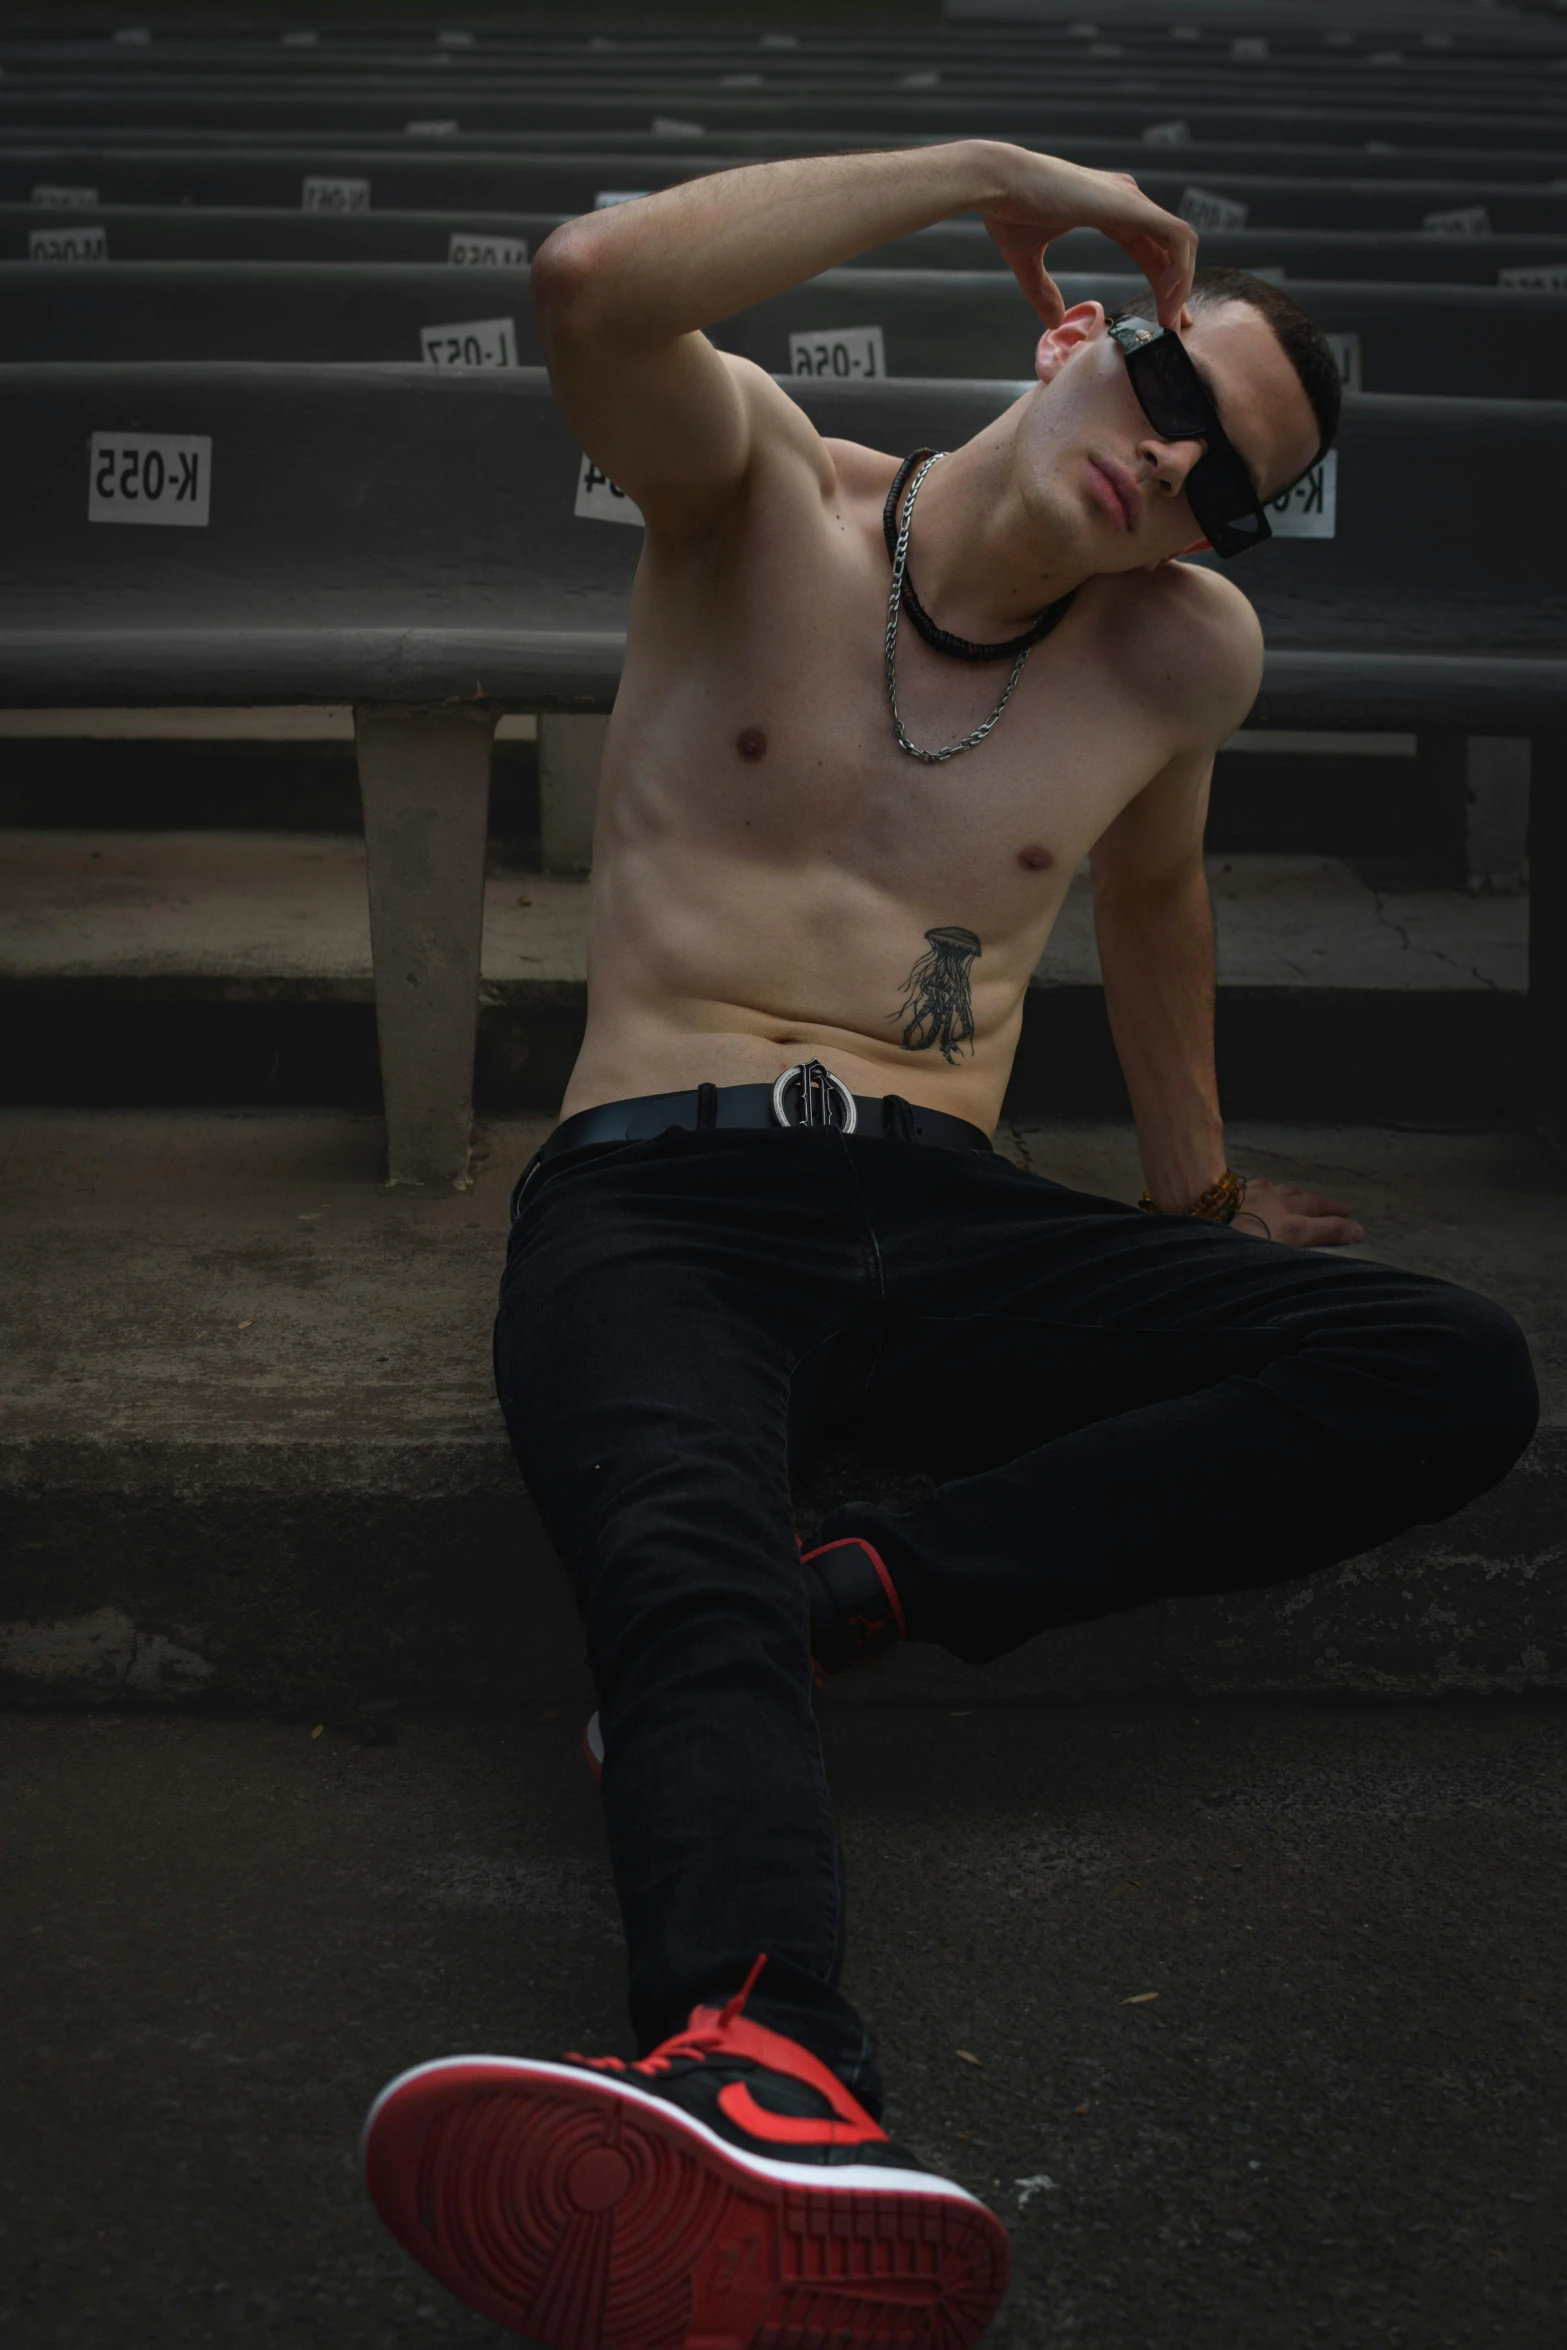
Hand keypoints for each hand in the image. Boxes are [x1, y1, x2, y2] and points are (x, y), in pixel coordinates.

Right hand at [978, 149, 1197, 330]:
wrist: (998, 182)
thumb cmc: (1007, 211)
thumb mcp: (1027, 260)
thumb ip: (1042, 290)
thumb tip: (1054, 321)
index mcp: (1108, 210)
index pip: (1150, 248)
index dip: (1161, 283)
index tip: (1163, 317)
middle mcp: (1126, 200)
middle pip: (1169, 248)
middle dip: (1177, 289)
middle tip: (1175, 328)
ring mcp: (1131, 199)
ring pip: (1181, 242)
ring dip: (1181, 283)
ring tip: (1170, 320)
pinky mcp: (1131, 205)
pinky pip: (1176, 237)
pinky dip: (1180, 267)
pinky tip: (1168, 297)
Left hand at [1230, 1178, 1366, 1247]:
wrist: (1200, 1216)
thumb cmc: (1236, 1247)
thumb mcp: (1277, 1254)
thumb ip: (1313, 1242)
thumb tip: (1348, 1239)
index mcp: (1291, 1227)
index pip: (1326, 1227)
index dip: (1345, 1229)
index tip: (1361, 1232)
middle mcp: (1280, 1206)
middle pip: (1310, 1202)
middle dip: (1329, 1205)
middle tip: (1343, 1208)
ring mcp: (1258, 1194)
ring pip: (1286, 1190)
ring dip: (1301, 1193)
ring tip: (1307, 1197)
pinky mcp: (1236, 1190)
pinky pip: (1259, 1184)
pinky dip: (1270, 1187)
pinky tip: (1266, 1188)